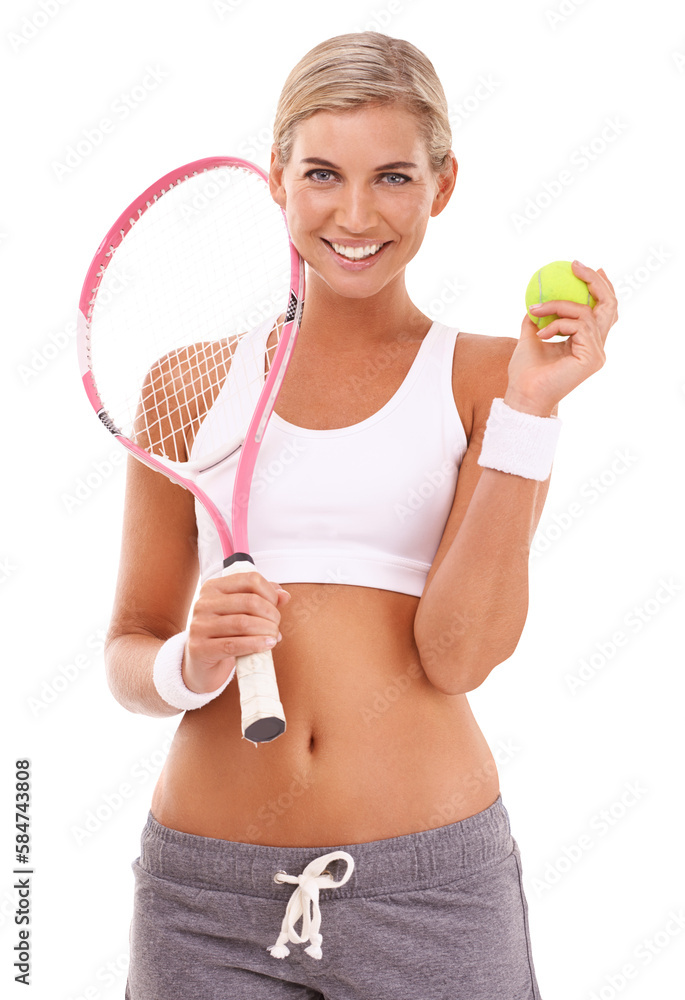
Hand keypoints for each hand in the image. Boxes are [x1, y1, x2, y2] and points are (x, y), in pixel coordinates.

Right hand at [182, 573, 290, 693]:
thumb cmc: (225, 634)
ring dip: (266, 630)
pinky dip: (255, 644)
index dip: (270, 593)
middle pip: (249, 601)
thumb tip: (284, 595)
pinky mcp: (199, 648)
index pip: (250, 580)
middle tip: (276, 626)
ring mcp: (199, 625)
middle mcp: (203, 602)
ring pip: (243, 623)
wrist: (202, 663)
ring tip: (274, 637)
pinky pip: (233, 644)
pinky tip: (267, 646)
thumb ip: (263, 599)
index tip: (276, 606)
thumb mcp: (243, 612)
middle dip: (271, 614)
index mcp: (214, 587)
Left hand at [504, 261, 618, 416]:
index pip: (602, 311)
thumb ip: (538, 319)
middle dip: (595, 282)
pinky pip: (578, 325)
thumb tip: (537, 299)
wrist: (523, 394)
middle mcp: (596, 347)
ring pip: (586, 312)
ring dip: (558, 306)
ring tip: (535, 309)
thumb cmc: (525, 373)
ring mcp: (597, 352)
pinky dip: (557, 323)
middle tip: (576, 265)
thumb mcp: (530, 337)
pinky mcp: (592, 357)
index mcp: (586, 343)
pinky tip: (541, 333)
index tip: (584, 268)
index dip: (600, 287)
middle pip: (609, 306)